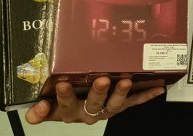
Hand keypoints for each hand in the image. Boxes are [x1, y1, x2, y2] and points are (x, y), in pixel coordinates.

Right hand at [25, 77, 164, 124]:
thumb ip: (40, 110)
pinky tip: (158, 89)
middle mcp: (88, 112)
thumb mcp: (48, 108)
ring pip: (114, 103)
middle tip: (102, 79)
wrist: (77, 114)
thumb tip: (34, 110)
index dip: (63, 96)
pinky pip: (133, 102)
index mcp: (68, 110)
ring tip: (126, 81)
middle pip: (93, 103)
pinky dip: (146, 95)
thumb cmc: (63, 104)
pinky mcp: (119, 106)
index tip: (61, 84)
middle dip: (98, 92)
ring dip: (121, 93)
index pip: (63, 104)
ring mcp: (105, 109)